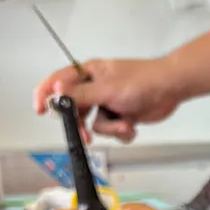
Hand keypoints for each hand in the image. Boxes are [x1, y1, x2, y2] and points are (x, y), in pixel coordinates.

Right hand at [33, 57, 181, 142]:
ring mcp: (108, 102)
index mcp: (87, 73)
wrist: (169, 90)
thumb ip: (80, 95)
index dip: (45, 95)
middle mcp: (95, 87)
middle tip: (86, 135)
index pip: (58, 82)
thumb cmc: (141, 81)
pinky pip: (112, 129)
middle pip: (76, 110)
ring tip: (125, 122)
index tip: (40, 110)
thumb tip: (56, 93)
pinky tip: (132, 124)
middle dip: (83, 124)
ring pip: (96, 124)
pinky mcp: (121, 114)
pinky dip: (122, 131)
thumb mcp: (106, 89)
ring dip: (111, 128)